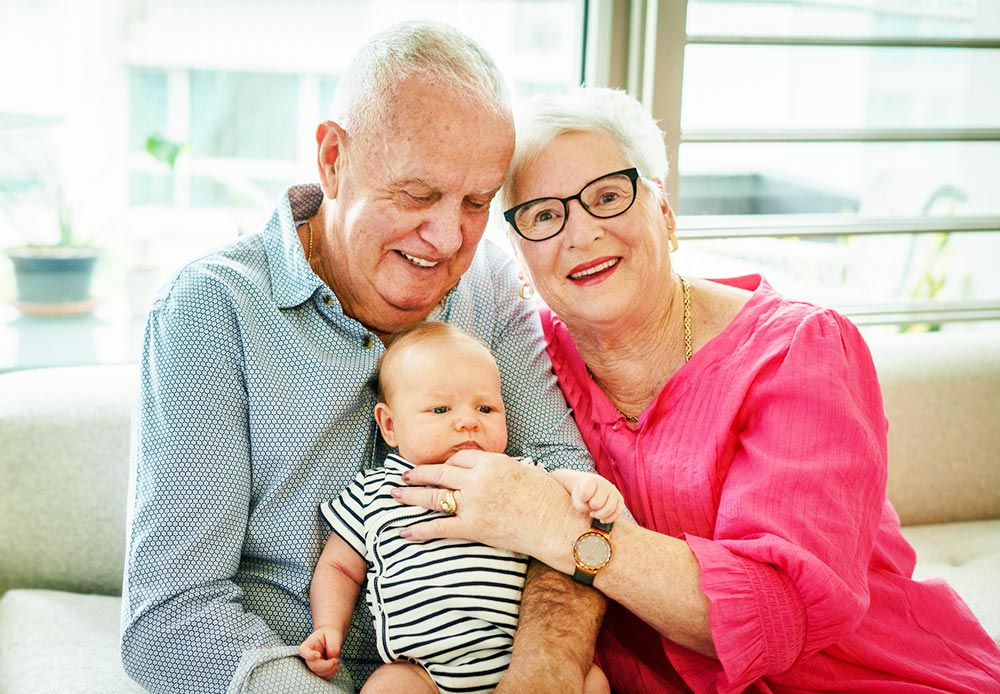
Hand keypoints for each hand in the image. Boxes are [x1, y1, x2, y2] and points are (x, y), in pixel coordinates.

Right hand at [298, 626, 343, 679]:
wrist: (331, 638)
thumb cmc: (330, 634)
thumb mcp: (333, 635)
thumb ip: (332, 646)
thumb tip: (332, 658)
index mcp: (308, 644)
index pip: (303, 651)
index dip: (309, 655)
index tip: (318, 655)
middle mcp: (308, 656)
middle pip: (313, 666)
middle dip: (326, 665)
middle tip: (335, 659)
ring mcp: (313, 665)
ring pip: (318, 673)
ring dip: (330, 670)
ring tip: (336, 661)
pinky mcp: (318, 670)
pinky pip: (323, 676)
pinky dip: (331, 673)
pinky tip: (335, 665)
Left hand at [392, 450, 586, 568]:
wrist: (559, 525)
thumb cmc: (549, 499)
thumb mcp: (525, 471)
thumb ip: (502, 469)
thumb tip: (490, 470)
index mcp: (493, 462)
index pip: (459, 456)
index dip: (445, 462)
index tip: (437, 466)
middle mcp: (479, 479)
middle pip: (439, 472)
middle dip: (418, 474)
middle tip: (403, 476)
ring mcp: (474, 503)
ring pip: (433, 496)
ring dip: (410, 496)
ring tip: (395, 494)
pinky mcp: (474, 527)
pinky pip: (440, 527)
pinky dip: (419, 530)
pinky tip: (404, 531)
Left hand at [572, 474, 624, 524]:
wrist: (591, 488)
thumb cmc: (583, 494)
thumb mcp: (576, 497)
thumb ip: (580, 505)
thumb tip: (592, 512)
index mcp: (592, 480)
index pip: (586, 492)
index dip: (582, 499)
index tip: (582, 498)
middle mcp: (605, 484)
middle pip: (596, 504)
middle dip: (591, 508)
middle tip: (590, 506)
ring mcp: (614, 491)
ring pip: (609, 509)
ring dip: (599, 515)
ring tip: (594, 514)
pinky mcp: (620, 499)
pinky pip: (618, 512)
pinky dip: (609, 519)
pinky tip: (602, 520)